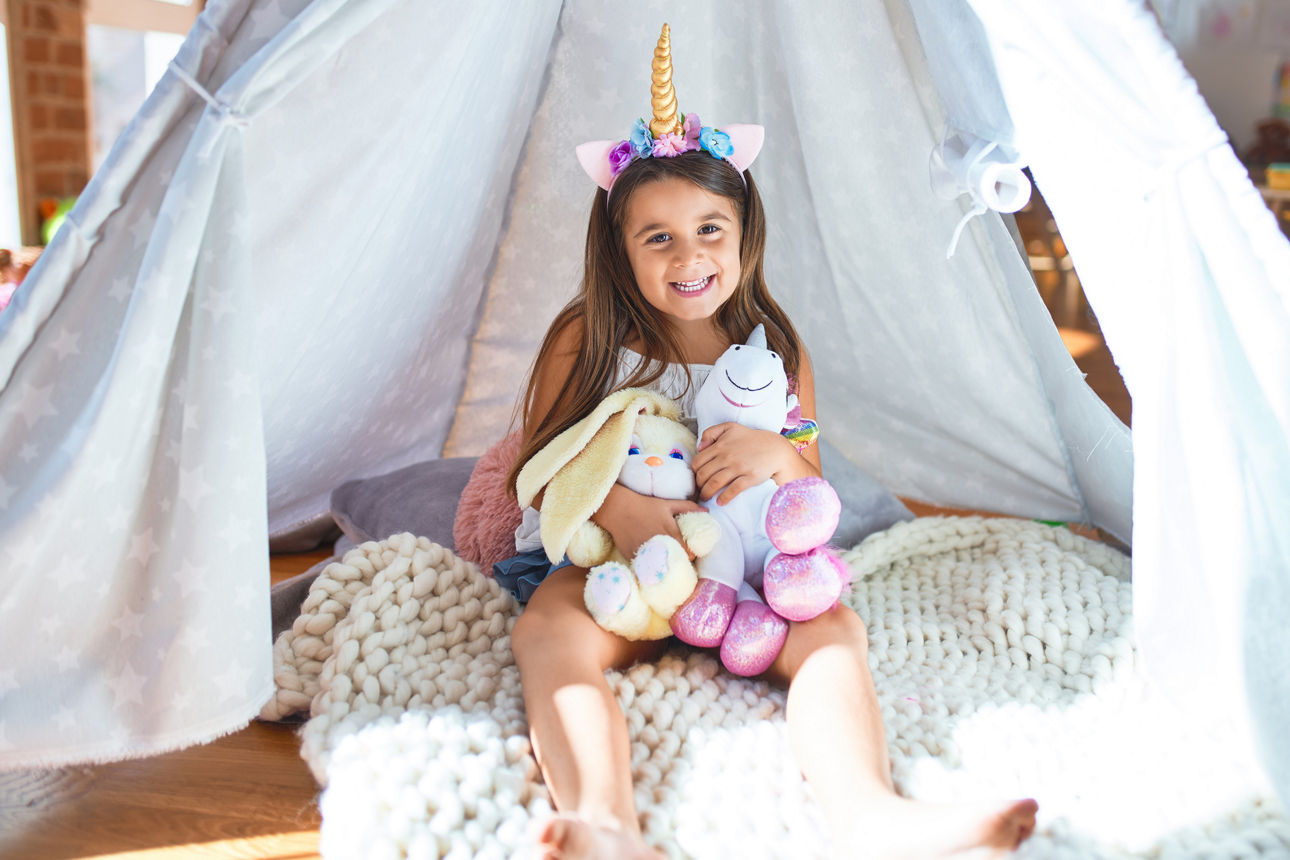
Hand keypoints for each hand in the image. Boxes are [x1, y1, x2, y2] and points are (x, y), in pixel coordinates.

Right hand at [591, 483, 705, 558]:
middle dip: (679, 561)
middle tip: (678, 558)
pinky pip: (646, 568)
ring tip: (665, 563)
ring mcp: (647, 552)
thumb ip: (688, 506)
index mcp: (671, 532)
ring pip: (662, 568)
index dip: (691, 555)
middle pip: (677, 562)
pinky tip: (650, 563)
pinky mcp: (634, 557)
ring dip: (665, 566)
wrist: (617, 509)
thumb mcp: (667, 503)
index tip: (689, 553)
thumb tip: (707, 510)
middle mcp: (660, 543)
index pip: (689, 554)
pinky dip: (650, 567)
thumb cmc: (644, 505)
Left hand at [693, 423, 804, 505]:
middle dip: (698, 486)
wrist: (774, 448)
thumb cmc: (751, 439)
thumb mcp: (730, 427)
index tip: (696, 478)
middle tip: (699, 491)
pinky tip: (720, 502)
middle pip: (704, 475)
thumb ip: (711, 432)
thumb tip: (699, 447)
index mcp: (720, 446)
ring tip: (705, 498)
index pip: (698, 462)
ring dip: (707, 493)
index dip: (694, 472)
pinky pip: (733, 490)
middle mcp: (727, 456)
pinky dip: (724, 498)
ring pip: (715, 483)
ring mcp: (738, 467)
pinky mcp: (749, 477)